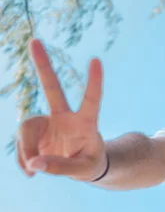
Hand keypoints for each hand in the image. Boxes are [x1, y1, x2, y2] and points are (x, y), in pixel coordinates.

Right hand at [16, 39, 106, 181]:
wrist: (81, 165)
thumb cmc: (90, 164)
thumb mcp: (84, 170)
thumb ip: (62, 167)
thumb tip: (34, 163)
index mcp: (86, 123)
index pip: (92, 101)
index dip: (94, 82)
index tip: (97, 60)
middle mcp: (65, 117)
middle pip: (52, 88)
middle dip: (42, 65)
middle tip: (34, 40)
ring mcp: (48, 122)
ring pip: (26, 128)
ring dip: (25, 150)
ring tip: (32, 171)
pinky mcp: (34, 132)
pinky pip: (21, 145)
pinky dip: (23, 160)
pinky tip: (31, 171)